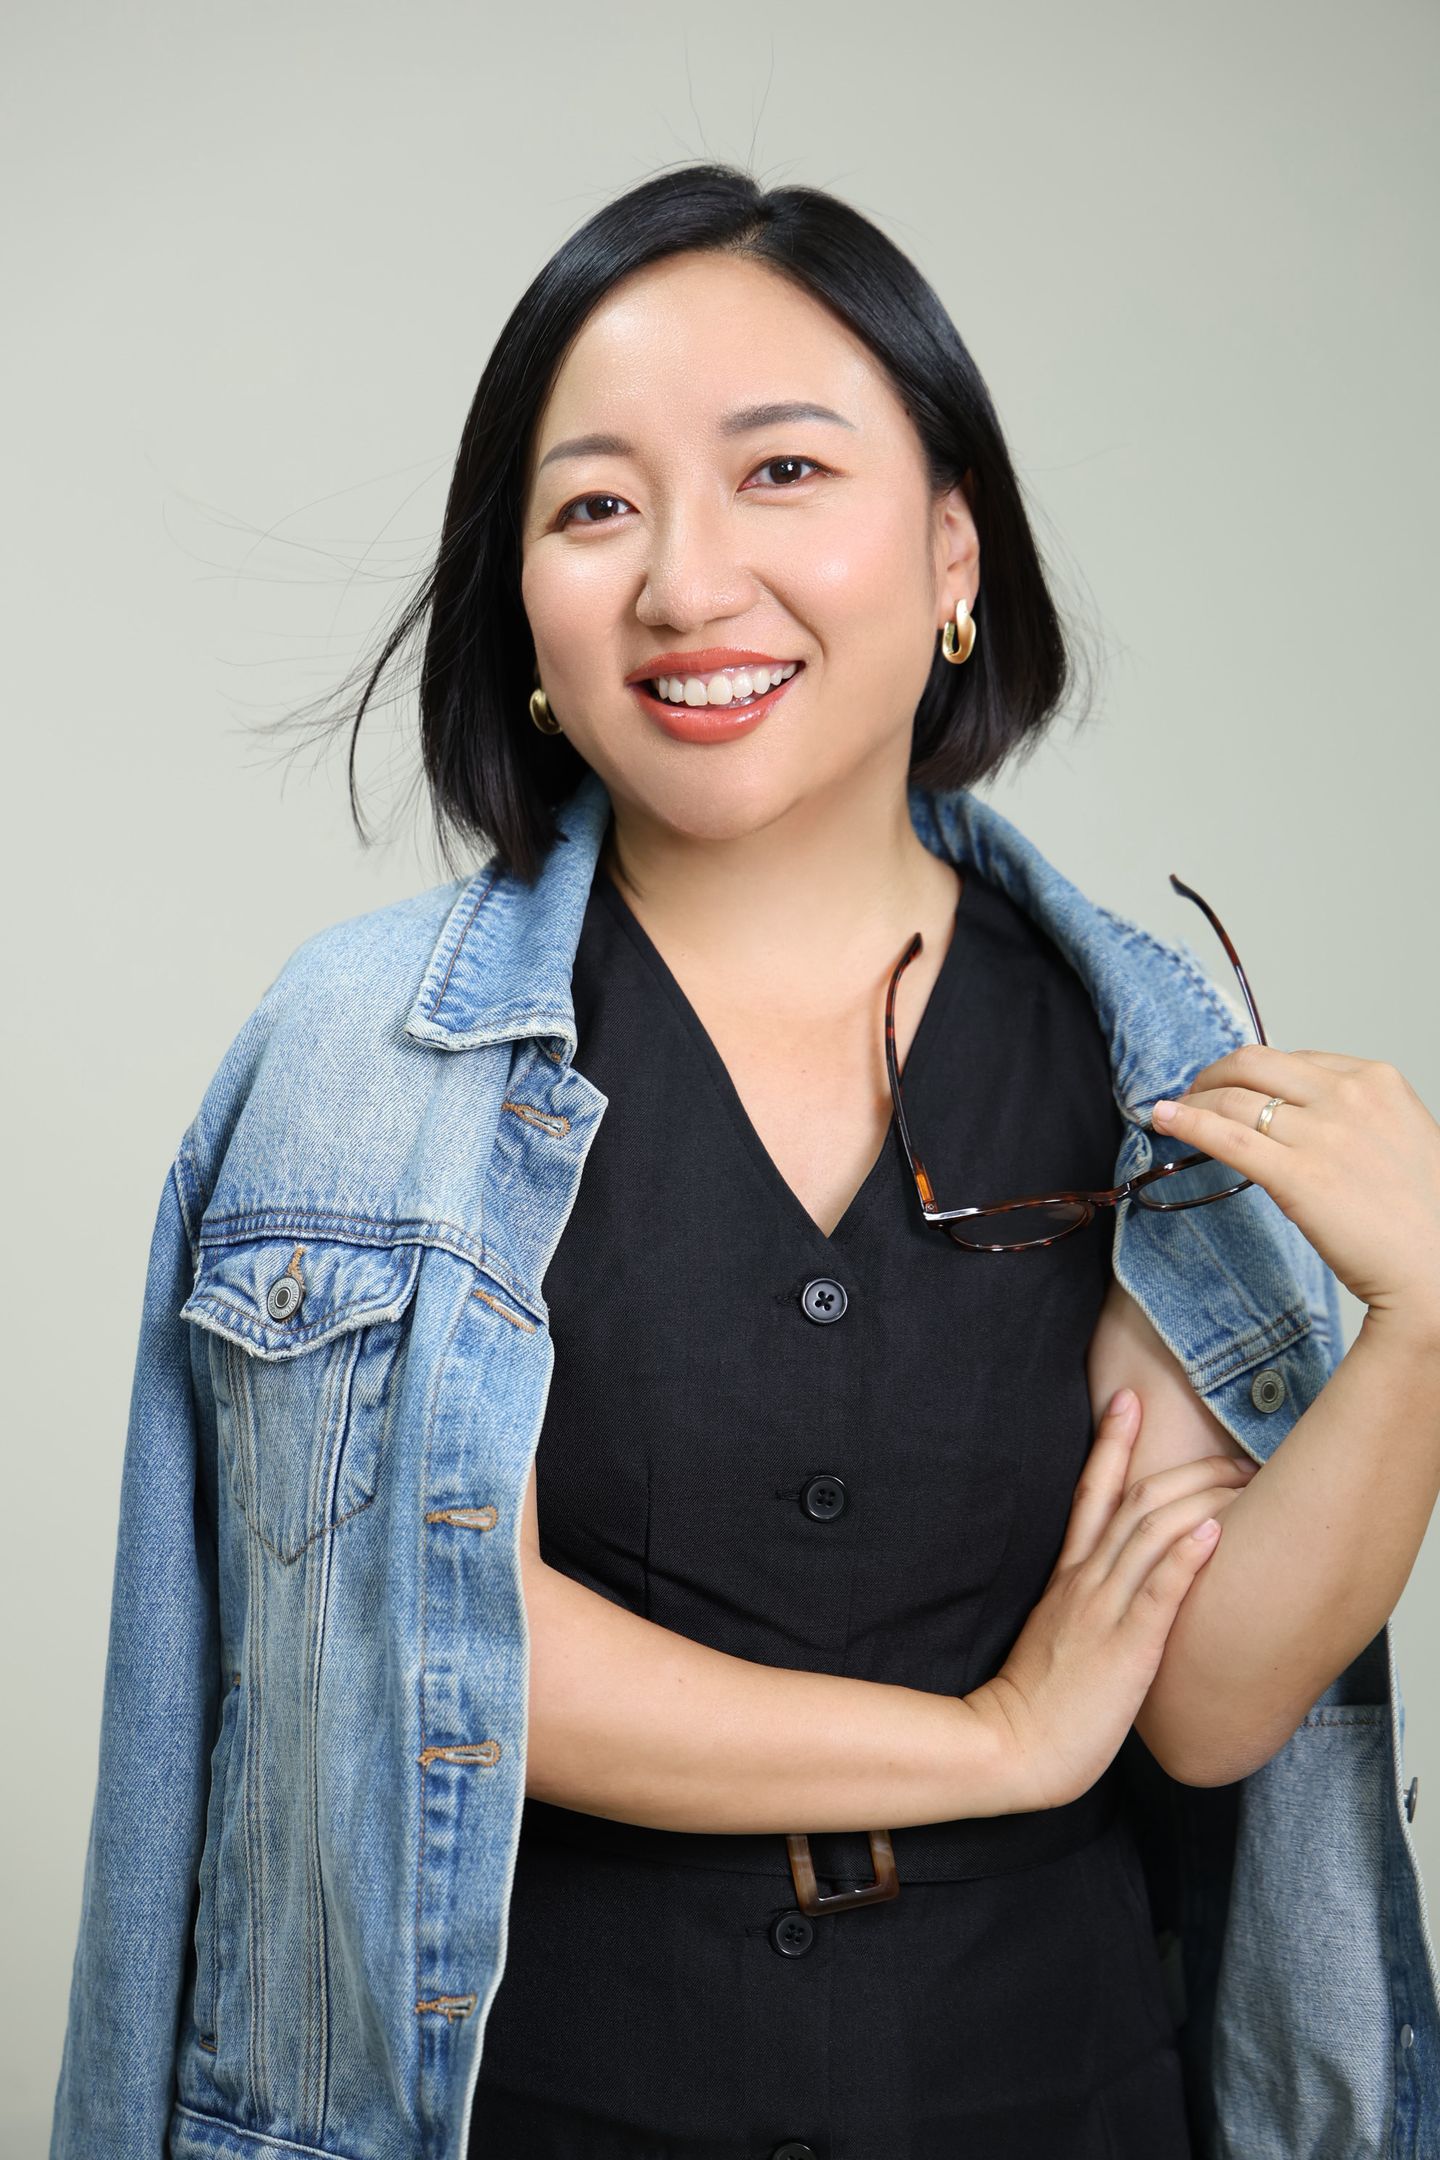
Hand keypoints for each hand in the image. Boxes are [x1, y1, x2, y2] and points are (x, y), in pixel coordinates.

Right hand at [966, 1388, 1256, 1812]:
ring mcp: (1104, 1613)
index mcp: (1068, 1580)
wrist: (1011, 1747)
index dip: (1110, 1444)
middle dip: (1185, 1468)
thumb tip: (1122, 1602)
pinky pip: (1158, 1594)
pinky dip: (1186, 1558)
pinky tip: (1215, 1533)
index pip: (1090, 1494)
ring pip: (1152, 1535)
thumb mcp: (1059, 1640)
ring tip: (1245, 1482)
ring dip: (1201, 1500)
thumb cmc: (1038, 1705)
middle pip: (1134, 1502)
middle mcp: (1085, 1584)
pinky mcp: (1125, 1650)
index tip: (1128, 1400)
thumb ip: (1085, 1612)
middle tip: (1232, 1450)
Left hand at [1151, 1044, 1439, 1337]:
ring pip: (1233, 1098)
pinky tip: (1164, 1120)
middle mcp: (1349, 1097)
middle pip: (1255, 1064)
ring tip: (1172, 1112)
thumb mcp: (1404, 1137)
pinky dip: (1186, 1122)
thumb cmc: (1425, 1217)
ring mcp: (1323, 1134)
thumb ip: (1359, 1116)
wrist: (1438, 1270)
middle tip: (1193, 1092)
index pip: (1295, 1058)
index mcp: (1378, 1081)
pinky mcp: (1297, 1176)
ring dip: (1192, 1100)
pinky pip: (1226, 1136)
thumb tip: (1304, 1116)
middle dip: (1214, 1074)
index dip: (1254, 1072)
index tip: (1235, 1085)